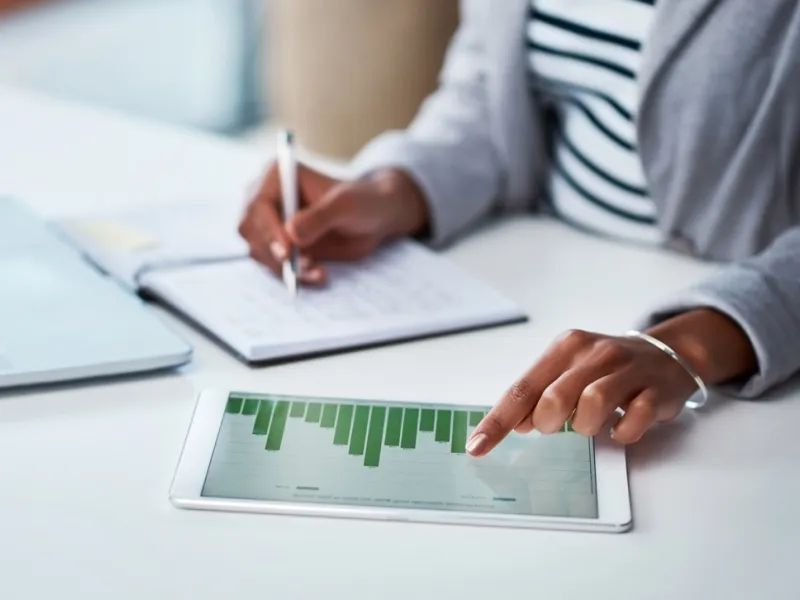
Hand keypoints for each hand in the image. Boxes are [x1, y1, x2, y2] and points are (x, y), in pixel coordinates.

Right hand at [238, 163, 428, 284]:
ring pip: (260, 251)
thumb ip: (320, 217)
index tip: (287, 252)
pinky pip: (274, 265)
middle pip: (250, 230)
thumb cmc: (362, 201)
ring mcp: (271, 223)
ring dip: (285, 267)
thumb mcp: (346, 205)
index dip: (267, 230)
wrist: (375, 217)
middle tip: (301, 267)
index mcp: (278, 176)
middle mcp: (267, 198)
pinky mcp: (280, 245)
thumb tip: (291, 233)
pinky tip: (318, 275)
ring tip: (317, 271)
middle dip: (273, 253)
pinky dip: (293, 275)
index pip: (257, 205)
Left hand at [466, 309, 757, 454]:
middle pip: (555, 396)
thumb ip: (540, 394)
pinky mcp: (656, 390)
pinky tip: (620, 426)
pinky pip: (633, 420)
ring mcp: (628, 369)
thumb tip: (517, 423)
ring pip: (593, 404)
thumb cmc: (607, 368)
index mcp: (566, 347)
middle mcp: (595, 352)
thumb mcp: (569, 371)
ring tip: (591, 424)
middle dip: (548, 421)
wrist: (669, 354)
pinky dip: (622, 432)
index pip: (522, 387)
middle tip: (555, 425)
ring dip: (586, 426)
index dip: (498, 421)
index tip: (477, 447)